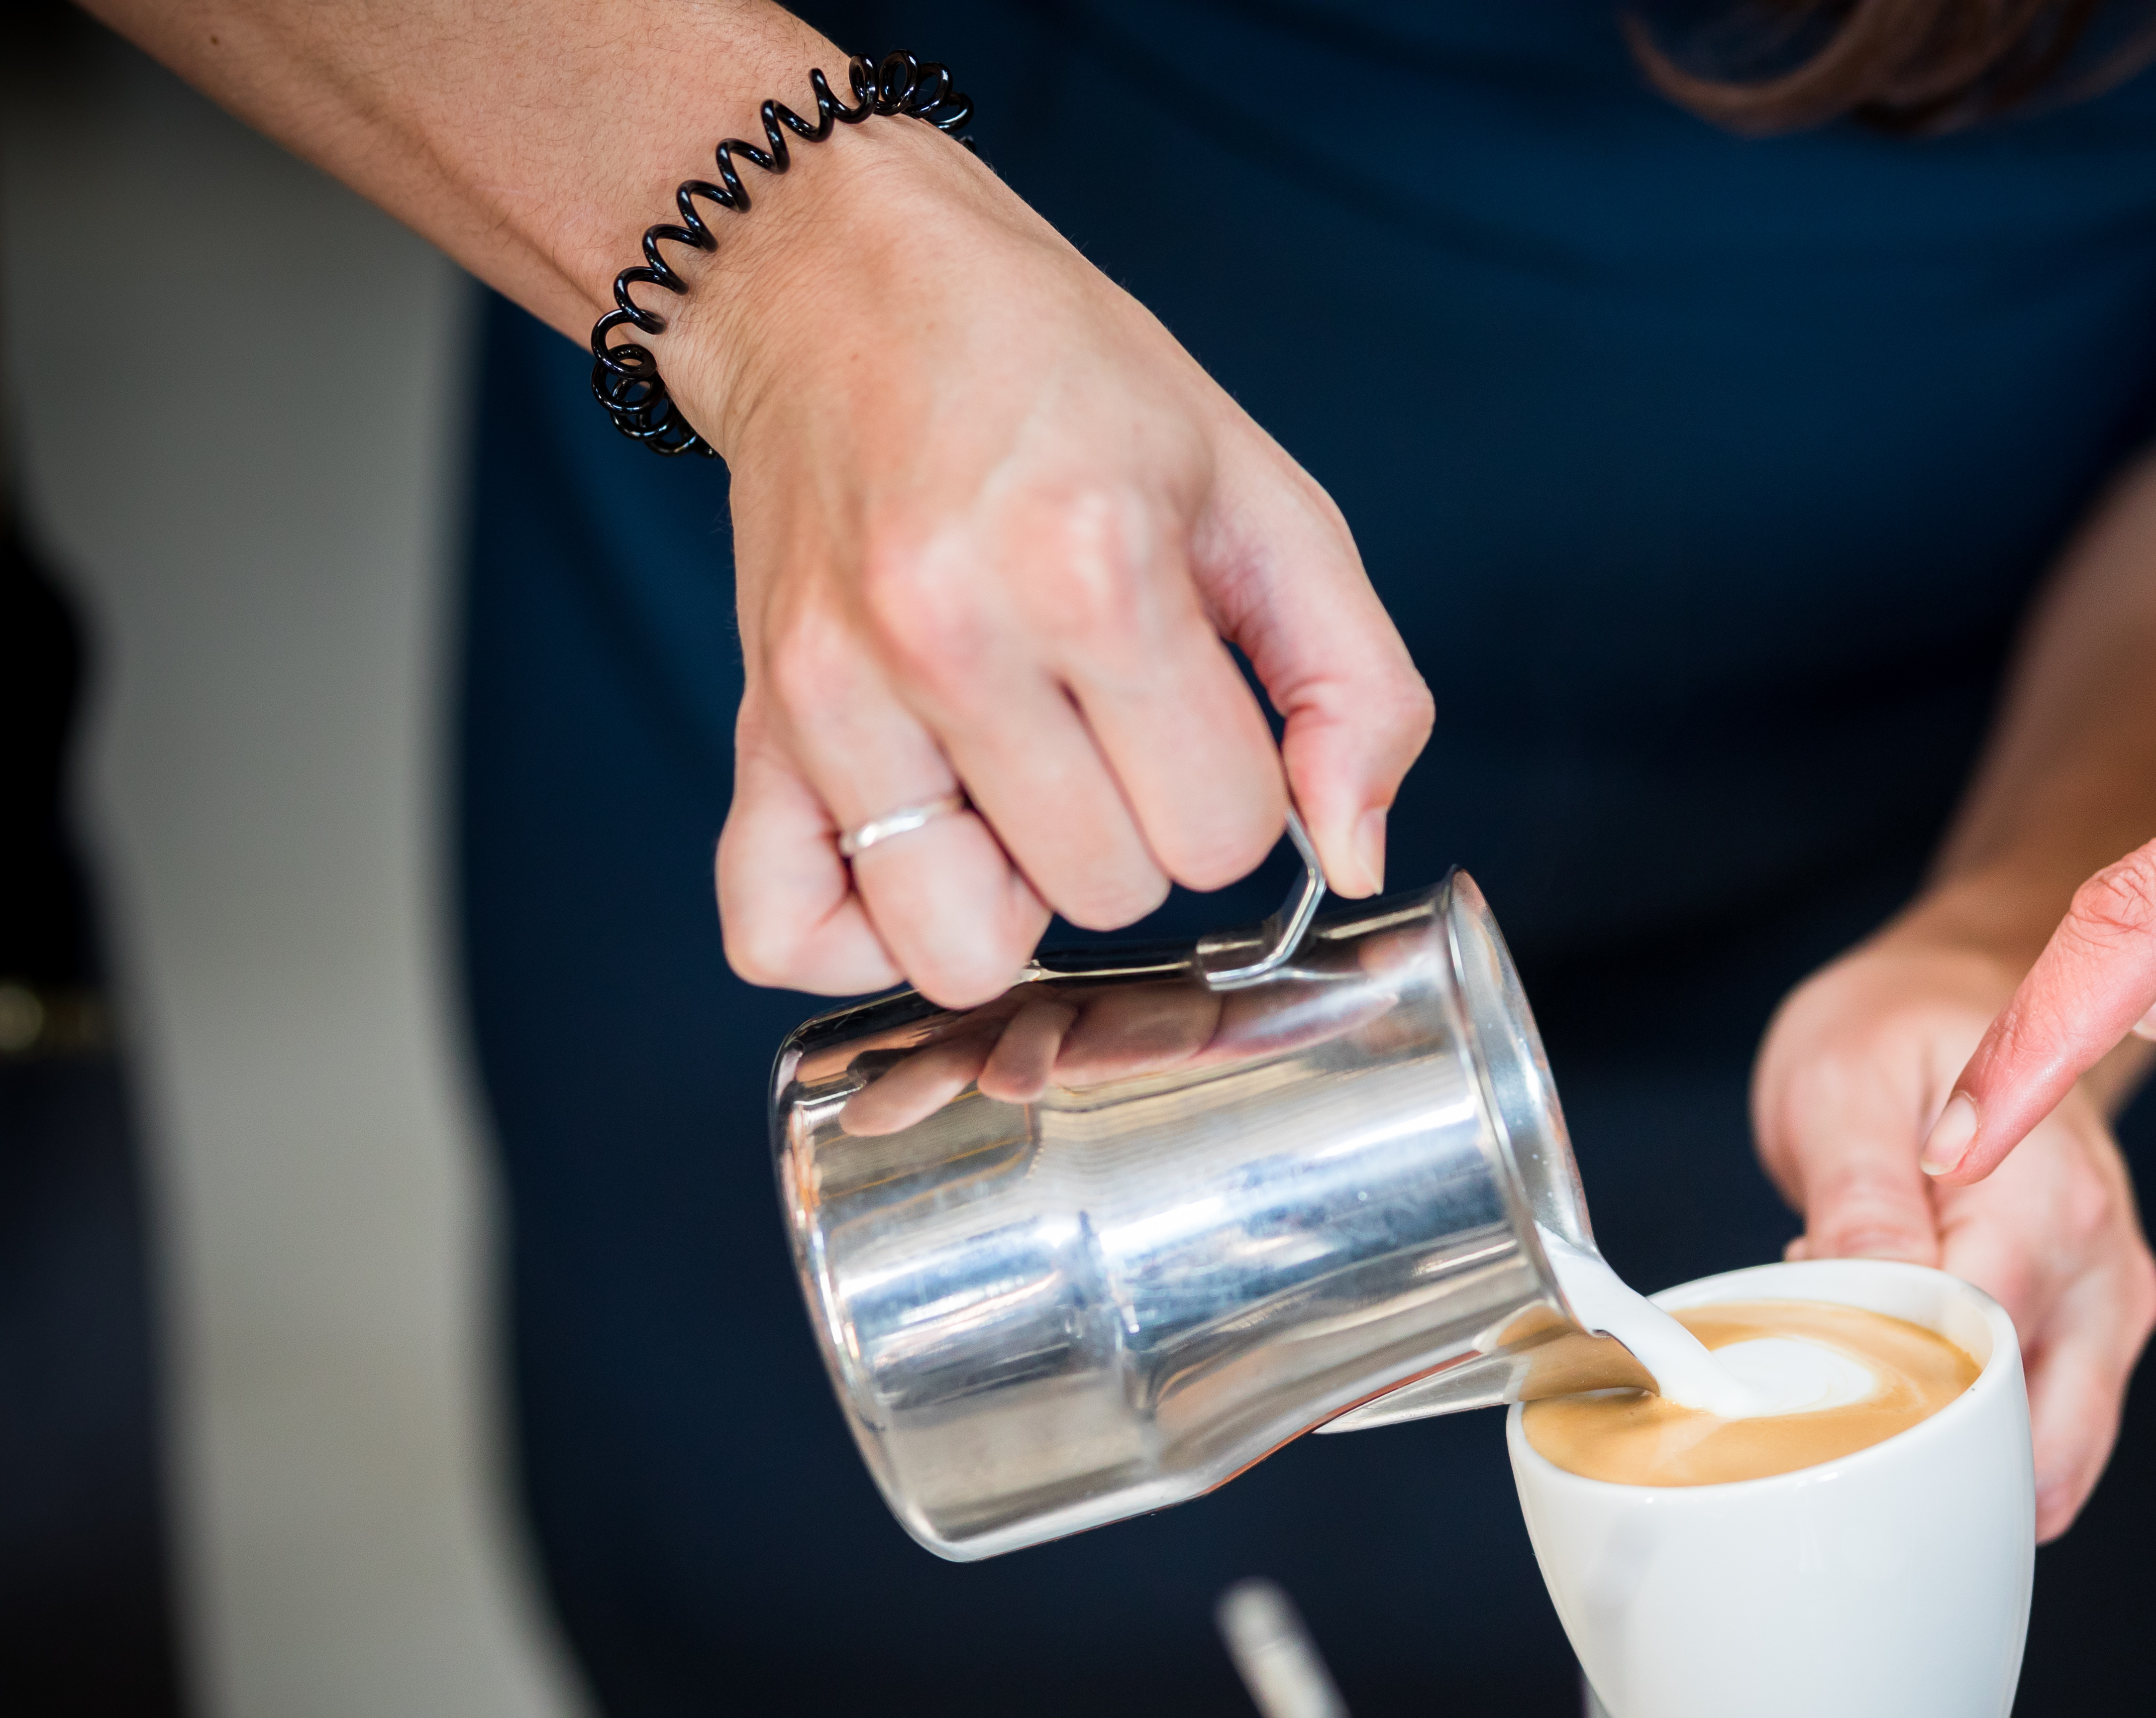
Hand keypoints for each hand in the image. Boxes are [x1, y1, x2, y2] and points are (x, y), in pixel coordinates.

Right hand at [661, 122, 1433, 1007]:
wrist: (846, 285)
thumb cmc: (1063, 384)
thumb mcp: (1263, 496)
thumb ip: (1355, 684)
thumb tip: (1351, 855)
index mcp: (1095, 567)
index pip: (1221, 834)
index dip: (1232, 785)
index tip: (1192, 702)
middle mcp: (948, 637)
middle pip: (1104, 895)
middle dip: (1133, 830)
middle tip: (1100, 715)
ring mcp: (834, 692)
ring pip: (961, 949)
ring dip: (1010, 891)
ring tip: (1013, 777)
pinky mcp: (755, 724)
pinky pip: (784, 934)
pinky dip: (859, 927)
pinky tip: (917, 845)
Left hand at [1753, 930, 2155, 1539]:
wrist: (1963, 996)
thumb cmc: (1897, 1031)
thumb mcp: (1843, 1086)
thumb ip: (1859, 1198)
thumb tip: (1861, 1301)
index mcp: (2046, 1207)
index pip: (1980, 1363)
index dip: (1886, 1392)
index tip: (1816, 1368)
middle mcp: (2103, 1268)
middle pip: (2034, 1443)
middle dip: (1934, 1462)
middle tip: (1841, 1410)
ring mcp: (2112, 1307)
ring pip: (2052, 1458)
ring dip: (1960, 1457)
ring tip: (1878, 1389)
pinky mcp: (2100, 1330)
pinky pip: (2052, 1431)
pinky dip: (1984, 1441)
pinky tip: (1920, 1390)